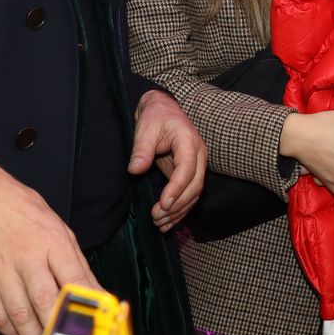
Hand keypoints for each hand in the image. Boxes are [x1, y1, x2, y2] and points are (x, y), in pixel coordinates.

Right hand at [0, 154, 99, 334]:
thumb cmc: (23, 211)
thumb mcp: (59, 229)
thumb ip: (78, 264)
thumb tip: (98, 294)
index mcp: (52, 241)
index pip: (74, 278)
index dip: (87, 305)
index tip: (98, 326)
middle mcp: (26, 257)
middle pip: (45, 302)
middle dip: (59, 331)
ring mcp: (1, 270)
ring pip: (20, 314)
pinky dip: (10, 332)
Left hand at [132, 89, 205, 231]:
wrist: (162, 111)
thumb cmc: (155, 117)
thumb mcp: (146, 129)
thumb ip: (141, 149)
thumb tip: (135, 170)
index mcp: (189, 142)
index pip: (188, 169)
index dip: (177, 188)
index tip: (164, 203)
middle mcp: (198, 156)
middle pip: (195, 185)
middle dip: (178, 204)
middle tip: (157, 217)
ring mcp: (196, 166)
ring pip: (193, 194)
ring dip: (178, 211)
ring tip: (159, 224)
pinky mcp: (189, 174)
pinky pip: (188, 195)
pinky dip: (180, 211)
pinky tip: (167, 223)